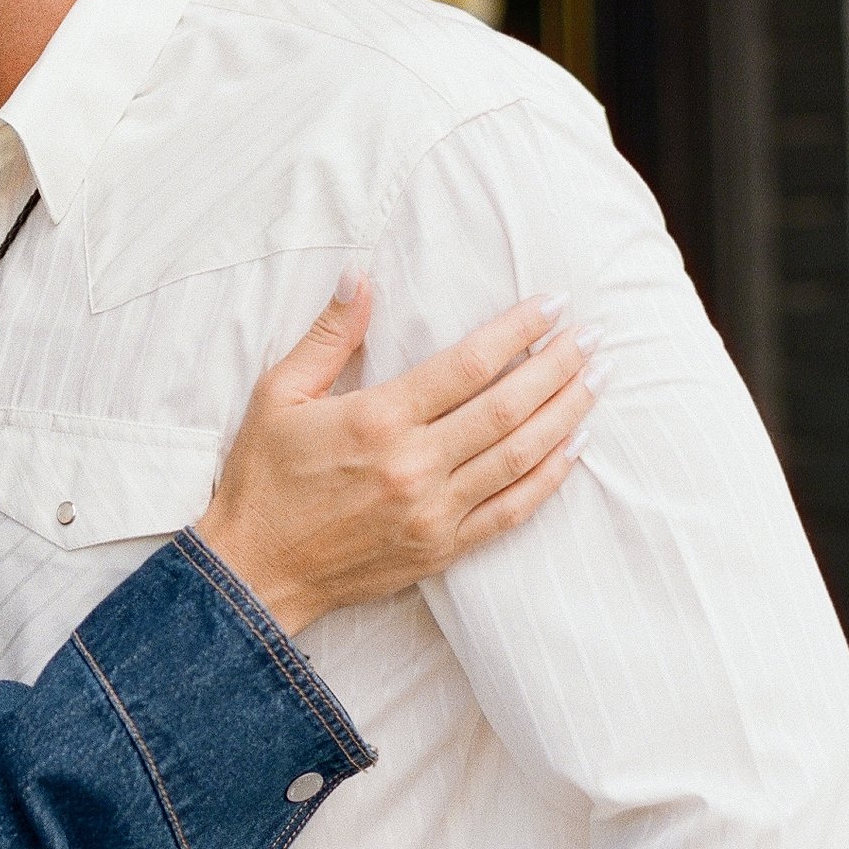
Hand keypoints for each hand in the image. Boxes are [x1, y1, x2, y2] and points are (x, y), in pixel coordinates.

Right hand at [196, 274, 597, 634]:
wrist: (253, 570)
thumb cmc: (261, 479)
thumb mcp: (277, 394)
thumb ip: (328, 336)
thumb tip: (360, 277)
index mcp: (376, 420)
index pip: (468, 365)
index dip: (518, 331)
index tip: (553, 306)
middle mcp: (413, 466)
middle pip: (508, 407)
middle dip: (558, 366)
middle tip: (592, 337)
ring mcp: (433, 512)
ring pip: (520, 456)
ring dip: (565, 414)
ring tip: (594, 380)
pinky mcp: (441, 549)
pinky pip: (511, 511)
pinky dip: (549, 478)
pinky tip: (573, 448)